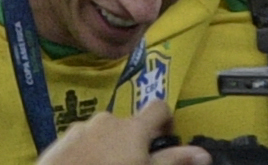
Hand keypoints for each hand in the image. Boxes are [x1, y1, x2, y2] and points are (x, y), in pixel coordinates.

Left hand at [37, 99, 207, 164]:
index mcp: (132, 127)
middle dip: (138, 142)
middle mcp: (107, 119)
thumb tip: (202, 153)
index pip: (159, 108)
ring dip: (114, 146)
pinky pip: (87, 139)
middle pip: (132, 125)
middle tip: (139, 162)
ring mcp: (83, 126)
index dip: (167, 121)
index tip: (167, 138)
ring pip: (108, 133)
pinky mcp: (65, 137)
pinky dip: (93, 150)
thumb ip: (173, 160)